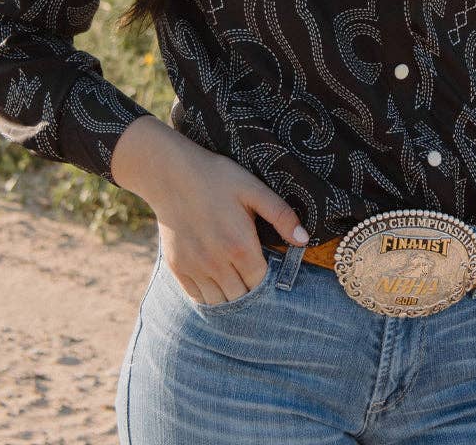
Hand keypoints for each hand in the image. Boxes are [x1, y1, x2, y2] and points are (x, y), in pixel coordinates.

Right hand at [143, 131, 309, 304]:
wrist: (171, 174)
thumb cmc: (217, 178)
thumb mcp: (253, 189)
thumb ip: (281, 215)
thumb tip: (304, 240)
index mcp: (240, 246)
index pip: (261, 283)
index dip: (269, 281)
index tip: (270, 270)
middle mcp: (217, 264)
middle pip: (242, 297)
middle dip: (251, 291)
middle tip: (255, 277)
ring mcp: (195, 268)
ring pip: (219, 302)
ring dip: (231, 297)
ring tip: (238, 283)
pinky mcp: (177, 267)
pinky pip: (197, 297)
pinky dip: (209, 297)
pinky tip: (217, 284)